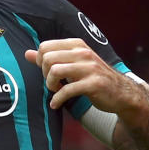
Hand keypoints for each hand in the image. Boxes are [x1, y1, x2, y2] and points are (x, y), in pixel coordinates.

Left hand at [24, 38, 138, 111]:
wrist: (122, 93)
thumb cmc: (93, 78)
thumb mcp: (72, 64)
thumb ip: (50, 58)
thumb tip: (26, 53)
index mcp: (77, 45)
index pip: (45, 46)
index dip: (40, 62)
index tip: (47, 72)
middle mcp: (83, 53)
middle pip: (47, 58)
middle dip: (44, 74)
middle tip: (52, 83)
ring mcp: (90, 68)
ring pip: (55, 71)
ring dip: (50, 85)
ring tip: (55, 91)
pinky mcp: (94, 84)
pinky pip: (67, 90)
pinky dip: (57, 99)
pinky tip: (56, 104)